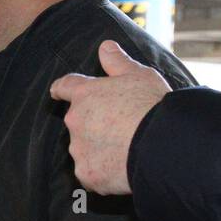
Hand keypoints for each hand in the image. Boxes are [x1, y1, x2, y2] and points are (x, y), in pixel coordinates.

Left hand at [49, 40, 171, 194]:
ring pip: (84, 148)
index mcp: (85, 94)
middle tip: (121, 128)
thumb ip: (118, 62)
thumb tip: (105, 46)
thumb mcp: (140, 76)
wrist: (162, 145)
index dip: (62, 89)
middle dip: (93, 124)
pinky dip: (102, 172)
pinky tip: (122, 169)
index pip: (64, 86)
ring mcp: (79, 149)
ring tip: (126, 149)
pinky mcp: (87, 174)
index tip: (58, 91)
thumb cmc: (153, 106)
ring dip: (98, 148)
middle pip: (78, 121)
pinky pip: (90, 174)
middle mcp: (75, 120)